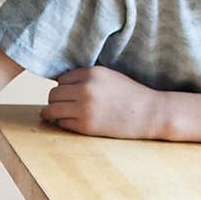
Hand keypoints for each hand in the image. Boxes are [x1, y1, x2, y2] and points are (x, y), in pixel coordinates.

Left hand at [40, 66, 165, 139]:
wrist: (149, 113)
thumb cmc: (129, 94)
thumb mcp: (108, 76)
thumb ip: (86, 78)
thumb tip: (58, 84)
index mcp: (91, 73)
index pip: (61, 80)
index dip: (64, 88)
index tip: (69, 94)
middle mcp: (85, 89)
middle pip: (53, 94)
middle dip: (56, 100)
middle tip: (63, 106)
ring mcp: (84, 109)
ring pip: (51, 110)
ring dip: (53, 113)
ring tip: (57, 115)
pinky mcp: (85, 126)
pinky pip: (61, 123)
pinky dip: (64, 123)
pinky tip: (73, 123)